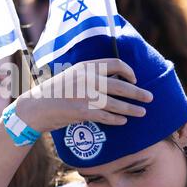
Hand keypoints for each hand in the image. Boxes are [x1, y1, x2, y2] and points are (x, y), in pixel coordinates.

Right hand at [15, 58, 153, 132]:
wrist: (36, 106)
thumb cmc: (55, 92)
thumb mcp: (72, 75)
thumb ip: (91, 75)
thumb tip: (113, 81)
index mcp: (85, 66)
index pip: (115, 63)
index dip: (129, 71)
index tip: (135, 79)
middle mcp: (87, 78)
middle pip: (120, 85)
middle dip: (138, 92)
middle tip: (150, 97)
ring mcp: (85, 95)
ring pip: (115, 103)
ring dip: (131, 109)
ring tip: (142, 112)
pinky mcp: (82, 111)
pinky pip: (105, 116)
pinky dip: (116, 120)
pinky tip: (123, 122)